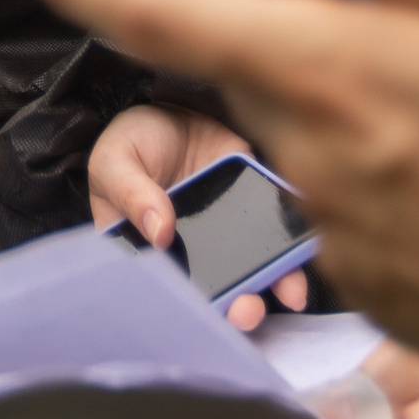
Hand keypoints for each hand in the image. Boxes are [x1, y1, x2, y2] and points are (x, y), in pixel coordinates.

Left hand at [9, 0, 418, 344]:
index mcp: (323, 66)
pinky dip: (408, 174)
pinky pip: (362, 202)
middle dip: (313, 40)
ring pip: (317, 134)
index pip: (160, 9)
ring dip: (375, 109)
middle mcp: (306, 155)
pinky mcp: (381, 288)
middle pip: (259, 67)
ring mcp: (338, 234)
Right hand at [90, 105, 308, 330]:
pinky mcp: (258, 204)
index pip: (170, 291)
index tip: (202, 313)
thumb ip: (131, 195)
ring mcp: (230, 230)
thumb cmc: (135, 140)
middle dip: (237, 308)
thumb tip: (159, 233)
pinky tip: (303, 249)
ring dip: (275, 285)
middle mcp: (196, 251)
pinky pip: (279, 229)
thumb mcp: (115, 161)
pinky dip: (296, 244)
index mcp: (153, 251)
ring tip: (289, 293)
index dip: (188, 308)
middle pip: (219, 291)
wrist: (174, 105)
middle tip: (246, 311)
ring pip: (256, 268)